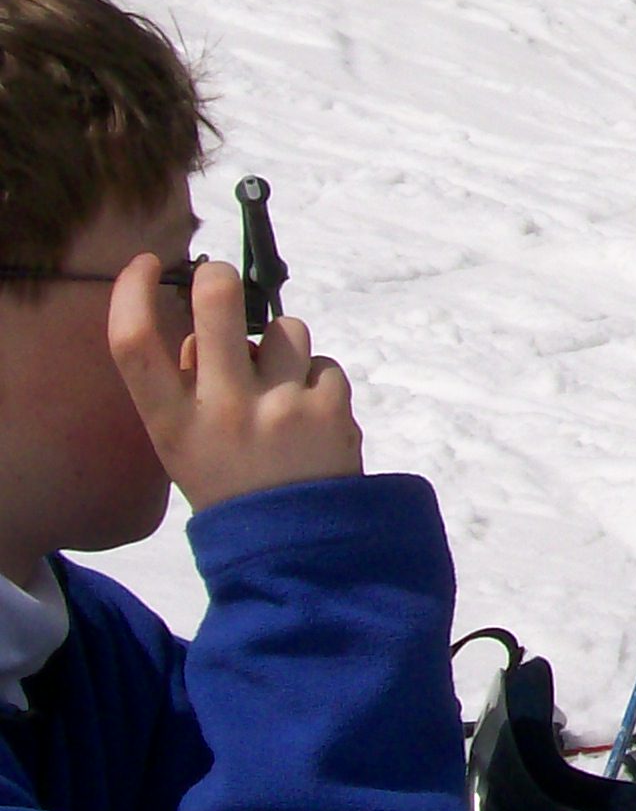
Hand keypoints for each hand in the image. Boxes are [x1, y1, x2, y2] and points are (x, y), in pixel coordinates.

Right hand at [109, 257, 360, 512]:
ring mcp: (280, 406)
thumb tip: (203, 326)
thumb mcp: (185, 447)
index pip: (134, 346)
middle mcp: (222, 411)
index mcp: (173, 426)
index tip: (144, 264)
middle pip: (215, 307)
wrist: (295, 546)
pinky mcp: (330, 407)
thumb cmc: (232, 485)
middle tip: (220, 277)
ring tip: (280, 387)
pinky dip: (316, 381)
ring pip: (285, 329)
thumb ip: (186, 389)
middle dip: (219, 278)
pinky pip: (322, 363)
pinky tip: (310, 416)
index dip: (131, 295)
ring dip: (282, 346)